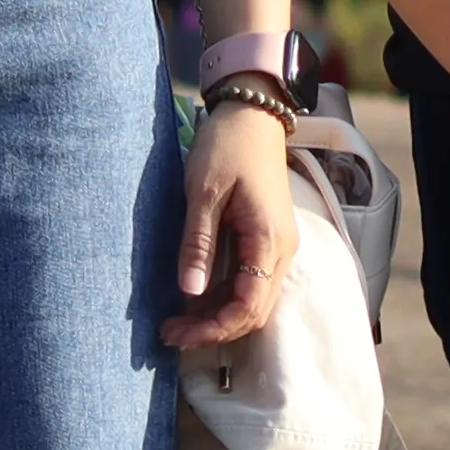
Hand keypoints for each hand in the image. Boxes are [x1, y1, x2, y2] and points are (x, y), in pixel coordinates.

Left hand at [168, 98, 298, 352]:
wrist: (252, 116)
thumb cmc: (227, 147)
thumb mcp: (204, 194)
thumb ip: (198, 244)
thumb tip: (188, 292)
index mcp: (268, 241)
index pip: (248, 307)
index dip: (214, 328)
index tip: (175, 334)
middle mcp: (280, 251)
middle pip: (253, 312)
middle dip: (213, 330)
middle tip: (168, 333)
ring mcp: (276, 246)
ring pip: (251, 300)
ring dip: (216, 316)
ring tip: (174, 321)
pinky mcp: (265, 240)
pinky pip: (248, 282)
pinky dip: (221, 297)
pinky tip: (192, 297)